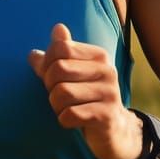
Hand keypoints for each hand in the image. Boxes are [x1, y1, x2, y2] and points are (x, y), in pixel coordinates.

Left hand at [28, 23, 143, 158]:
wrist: (113, 130)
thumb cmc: (86, 97)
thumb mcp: (73, 73)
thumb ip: (61, 52)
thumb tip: (57, 28)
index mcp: (99, 55)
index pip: (61, 47)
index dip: (46, 63)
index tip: (50, 76)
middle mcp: (107, 70)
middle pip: (58, 69)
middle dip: (49, 86)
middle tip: (57, 96)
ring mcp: (109, 93)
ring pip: (61, 93)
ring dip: (55, 105)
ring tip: (65, 108)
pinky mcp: (106, 116)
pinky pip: (69, 115)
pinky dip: (63, 119)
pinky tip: (71, 120)